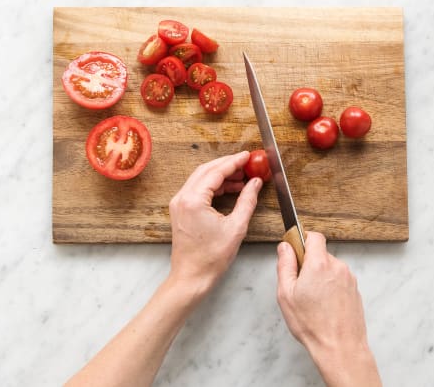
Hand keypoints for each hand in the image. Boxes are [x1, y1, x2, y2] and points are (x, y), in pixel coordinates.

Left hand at [168, 151, 262, 294]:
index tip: (248, 156)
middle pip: (206, 170)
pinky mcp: (180, 210)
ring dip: (221, 176)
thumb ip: (247, 200)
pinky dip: (213, 186)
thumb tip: (255, 183)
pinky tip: (230, 189)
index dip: (234, 161)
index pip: (216, 171)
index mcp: (193, 200)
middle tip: (246, 164)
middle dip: (227, 165)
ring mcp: (179, 204)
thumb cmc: (211, 258)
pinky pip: (197, 189)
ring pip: (201, 178)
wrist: (192, 277)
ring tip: (242, 178)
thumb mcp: (236, 227)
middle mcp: (182, 198)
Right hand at [277, 231, 380, 386]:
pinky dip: (331, 287)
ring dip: (320, 276)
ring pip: (330, 268)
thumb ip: (285, 265)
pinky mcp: (355, 290)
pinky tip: (324, 305)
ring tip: (313, 300)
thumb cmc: (312, 325)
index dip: (303, 240)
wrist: (340, 347)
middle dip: (309, 263)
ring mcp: (349, 278)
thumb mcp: (286, 294)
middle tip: (300, 285)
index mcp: (319, 264)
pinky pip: (339, 280)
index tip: (295, 251)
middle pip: (321, 254)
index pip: (314, 236)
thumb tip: (285, 247)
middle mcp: (337, 267)